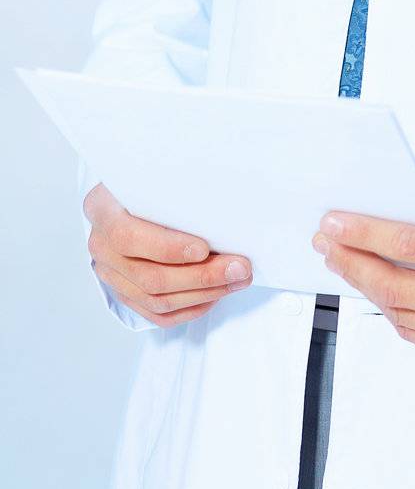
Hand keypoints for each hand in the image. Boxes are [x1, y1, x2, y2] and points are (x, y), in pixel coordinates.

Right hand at [83, 182, 253, 326]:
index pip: (128, 236)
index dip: (167, 247)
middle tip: (239, 267)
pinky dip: (190, 308)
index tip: (204, 248)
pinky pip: (157, 314)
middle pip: (150, 276)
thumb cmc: (150, 182)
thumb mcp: (155, 175)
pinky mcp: (125, 294)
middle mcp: (101, 246)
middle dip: (201, 276)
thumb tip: (225, 205)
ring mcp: (111, 274)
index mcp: (102, 209)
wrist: (128, 196)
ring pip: (156, 299)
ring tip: (237, 279)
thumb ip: (176, 187)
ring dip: (203, 293)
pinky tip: (216, 295)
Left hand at [311, 191, 414, 363]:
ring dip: (363, 286)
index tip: (333, 223)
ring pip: (396, 311)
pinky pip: (411, 331)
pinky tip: (372, 288)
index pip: (407, 245)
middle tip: (325, 243)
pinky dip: (387, 309)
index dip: (365, 234)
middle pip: (393, 284)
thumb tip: (381, 217)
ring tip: (343, 262)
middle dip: (351, 262)